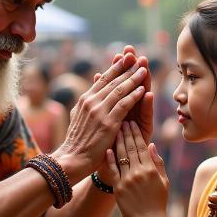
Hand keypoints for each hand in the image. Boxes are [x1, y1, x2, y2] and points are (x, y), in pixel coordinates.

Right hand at [53, 55, 147, 183]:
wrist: (72, 159)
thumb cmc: (77, 142)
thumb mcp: (78, 118)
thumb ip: (85, 105)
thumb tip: (87, 96)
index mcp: (85, 100)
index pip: (102, 79)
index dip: (115, 67)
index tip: (124, 58)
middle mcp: (91, 102)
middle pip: (113, 81)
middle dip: (127, 68)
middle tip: (138, 57)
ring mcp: (99, 112)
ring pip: (120, 90)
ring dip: (134, 78)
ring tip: (144, 69)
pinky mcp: (108, 123)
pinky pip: (124, 105)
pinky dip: (134, 96)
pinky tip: (143, 89)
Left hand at [106, 121, 168, 216]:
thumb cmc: (158, 201)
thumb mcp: (164, 181)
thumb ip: (157, 162)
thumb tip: (151, 145)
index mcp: (151, 169)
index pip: (142, 146)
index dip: (136, 133)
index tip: (132, 122)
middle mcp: (139, 172)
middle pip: (131, 148)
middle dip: (126, 132)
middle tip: (122, 120)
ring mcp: (127, 180)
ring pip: (121, 156)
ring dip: (117, 141)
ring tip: (114, 129)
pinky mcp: (118, 187)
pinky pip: (113, 170)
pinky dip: (110, 159)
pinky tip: (107, 149)